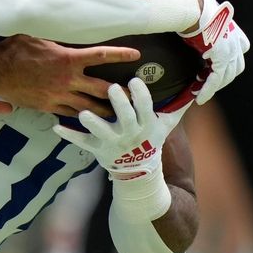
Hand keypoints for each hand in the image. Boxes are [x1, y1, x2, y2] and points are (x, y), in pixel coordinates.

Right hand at [0, 35, 138, 117]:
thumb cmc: (14, 49)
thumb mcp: (38, 36)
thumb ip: (56, 35)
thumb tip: (64, 20)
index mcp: (68, 59)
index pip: (101, 56)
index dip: (120, 55)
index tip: (136, 55)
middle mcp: (67, 80)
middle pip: (101, 89)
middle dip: (120, 94)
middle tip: (135, 97)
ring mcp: (58, 96)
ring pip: (87, 107)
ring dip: (103, 111)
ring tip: (117, 115)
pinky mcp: (47, 106)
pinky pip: (69, 112)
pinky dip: (80, 114)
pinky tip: (87, 117)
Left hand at [53, 79, 188, 179]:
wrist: (140, 172)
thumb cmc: (151, 140)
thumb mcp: (166, 126)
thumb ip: (178, 107)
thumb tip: (197, 89)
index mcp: (146, 125)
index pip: (146, 108)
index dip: (141, 95)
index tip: (134, 80)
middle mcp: (130, 134)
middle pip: (125, 118)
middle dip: (119, 105)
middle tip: (111, 89)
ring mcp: (113, 143)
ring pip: (102, 133)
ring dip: (93, 123)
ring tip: (83, 113)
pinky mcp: (98, 150)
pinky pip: (82, 143)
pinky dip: (69, 136)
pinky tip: (56, 127)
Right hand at [179, 0, 250, 103]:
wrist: (193, 6)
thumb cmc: (193, 5)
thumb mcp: (204, 14)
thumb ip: (205, 20)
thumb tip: (193, 17)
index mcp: (233, 29)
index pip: (240, 49)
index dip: (230, 61)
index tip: (213, 66)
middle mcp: (236, 41)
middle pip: (235, 67)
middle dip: (223, 77)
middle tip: (206, 82)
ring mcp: (231, 50)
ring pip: (226, 76)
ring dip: (213, 86)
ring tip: (199, 92)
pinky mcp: (221, 58)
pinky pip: (215, 79)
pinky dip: (207, 90)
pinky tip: (199, 97)